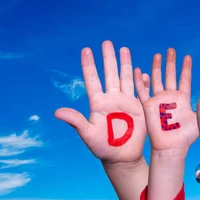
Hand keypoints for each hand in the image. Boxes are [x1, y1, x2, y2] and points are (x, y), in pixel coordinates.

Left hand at [55, 41, 145, 165]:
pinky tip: (142, 71)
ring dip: (125, 64)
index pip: (92, 80)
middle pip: (110, 74)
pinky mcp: (139, 108)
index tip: (86, 50)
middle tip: (107, 42)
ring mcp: (125, 102)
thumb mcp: (88, 134)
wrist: (122, 157)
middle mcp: (111, 99)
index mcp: (98, 103)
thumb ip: (76, 121)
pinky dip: (141, 81)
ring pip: (125, 78)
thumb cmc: (102, 147)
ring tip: (124, 49)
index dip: (89, 65)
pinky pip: (140, 91)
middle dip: (108, 58)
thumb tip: (57, 112)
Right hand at [134, 48, 197, 152]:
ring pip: (156, 79)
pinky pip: (142, 92)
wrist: (172, 147)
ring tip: (158, 55)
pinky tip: (138, 71)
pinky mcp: (148, 106)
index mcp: (182, 98)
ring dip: (156, 67)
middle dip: (171, 62)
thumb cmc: (186, 136)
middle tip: (171, 50)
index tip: (187, 56)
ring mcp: (159, 100)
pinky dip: (140, 82)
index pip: (184, 79)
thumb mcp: (198, 117)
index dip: (185, 68)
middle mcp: (170, 97)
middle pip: (170, 75)